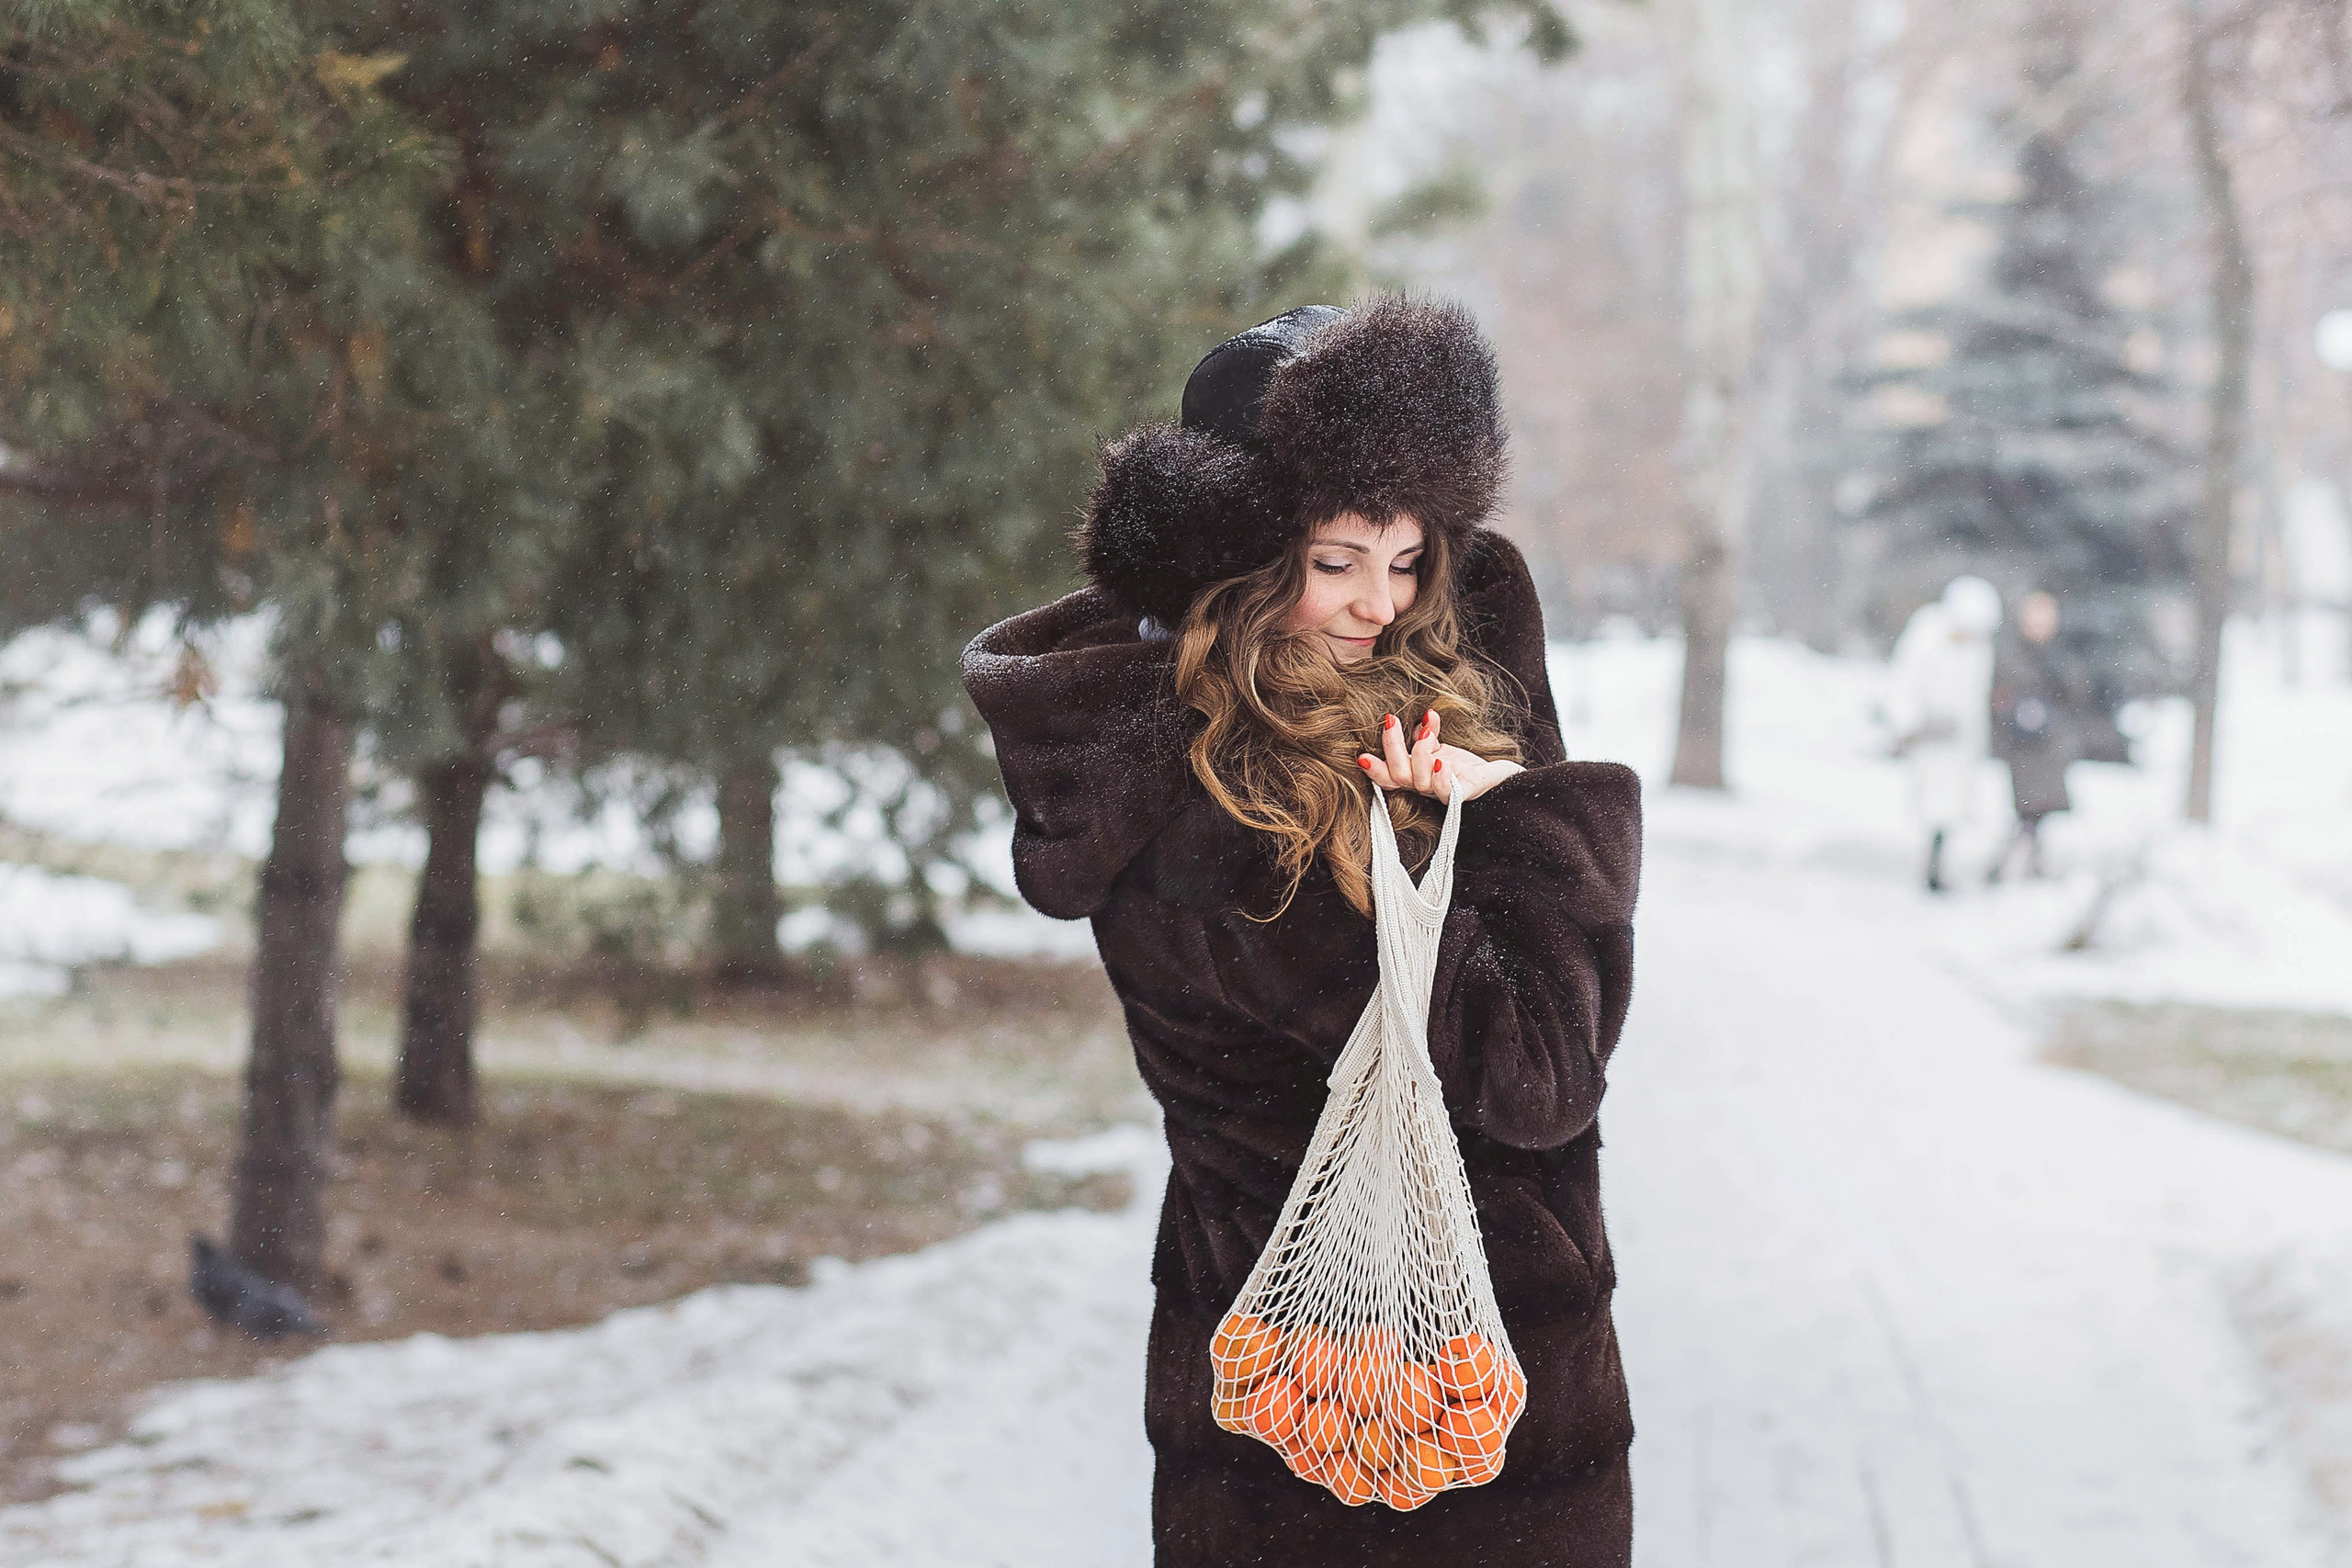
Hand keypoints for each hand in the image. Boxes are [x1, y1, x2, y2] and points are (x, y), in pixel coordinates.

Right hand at [1358, 708, 1523, 803]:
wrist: (1500, 779)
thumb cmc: (1466, 765)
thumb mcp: (1439, 747)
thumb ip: (1425, 735)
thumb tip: (1425, 717)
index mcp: (1415, 776)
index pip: (1388, 777)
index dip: (1373, 768)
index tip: (1362, 753)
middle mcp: (1426, 788)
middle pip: (1398, 776)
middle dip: (1391, 746)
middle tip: (1392, 720)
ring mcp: (1444, 792)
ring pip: (1420, 782)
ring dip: (1419, 754)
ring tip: (1426, 734)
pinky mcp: (1466, 794)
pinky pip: (1449, 793)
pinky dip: (1441, 777)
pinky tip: (1440, 762)